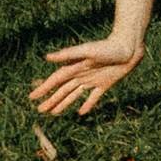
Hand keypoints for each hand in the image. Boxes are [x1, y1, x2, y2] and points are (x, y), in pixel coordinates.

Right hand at [30, 38, 144, 117]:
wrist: (128, 48)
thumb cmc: (107, 47)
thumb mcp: (87, 50)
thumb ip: (68, 54)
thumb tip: (47, 57)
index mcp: (75, 67)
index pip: (56, 80)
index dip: (44, 88)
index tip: (32, 97)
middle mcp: (81, 74)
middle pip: (63, 90)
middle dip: (51, 99)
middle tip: (40, 110)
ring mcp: (92, 80)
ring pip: (74, 95)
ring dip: (63, 103)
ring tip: (53, 113)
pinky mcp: (104, 85)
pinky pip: (93, 98)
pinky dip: (86, 105)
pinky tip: (81, 112)